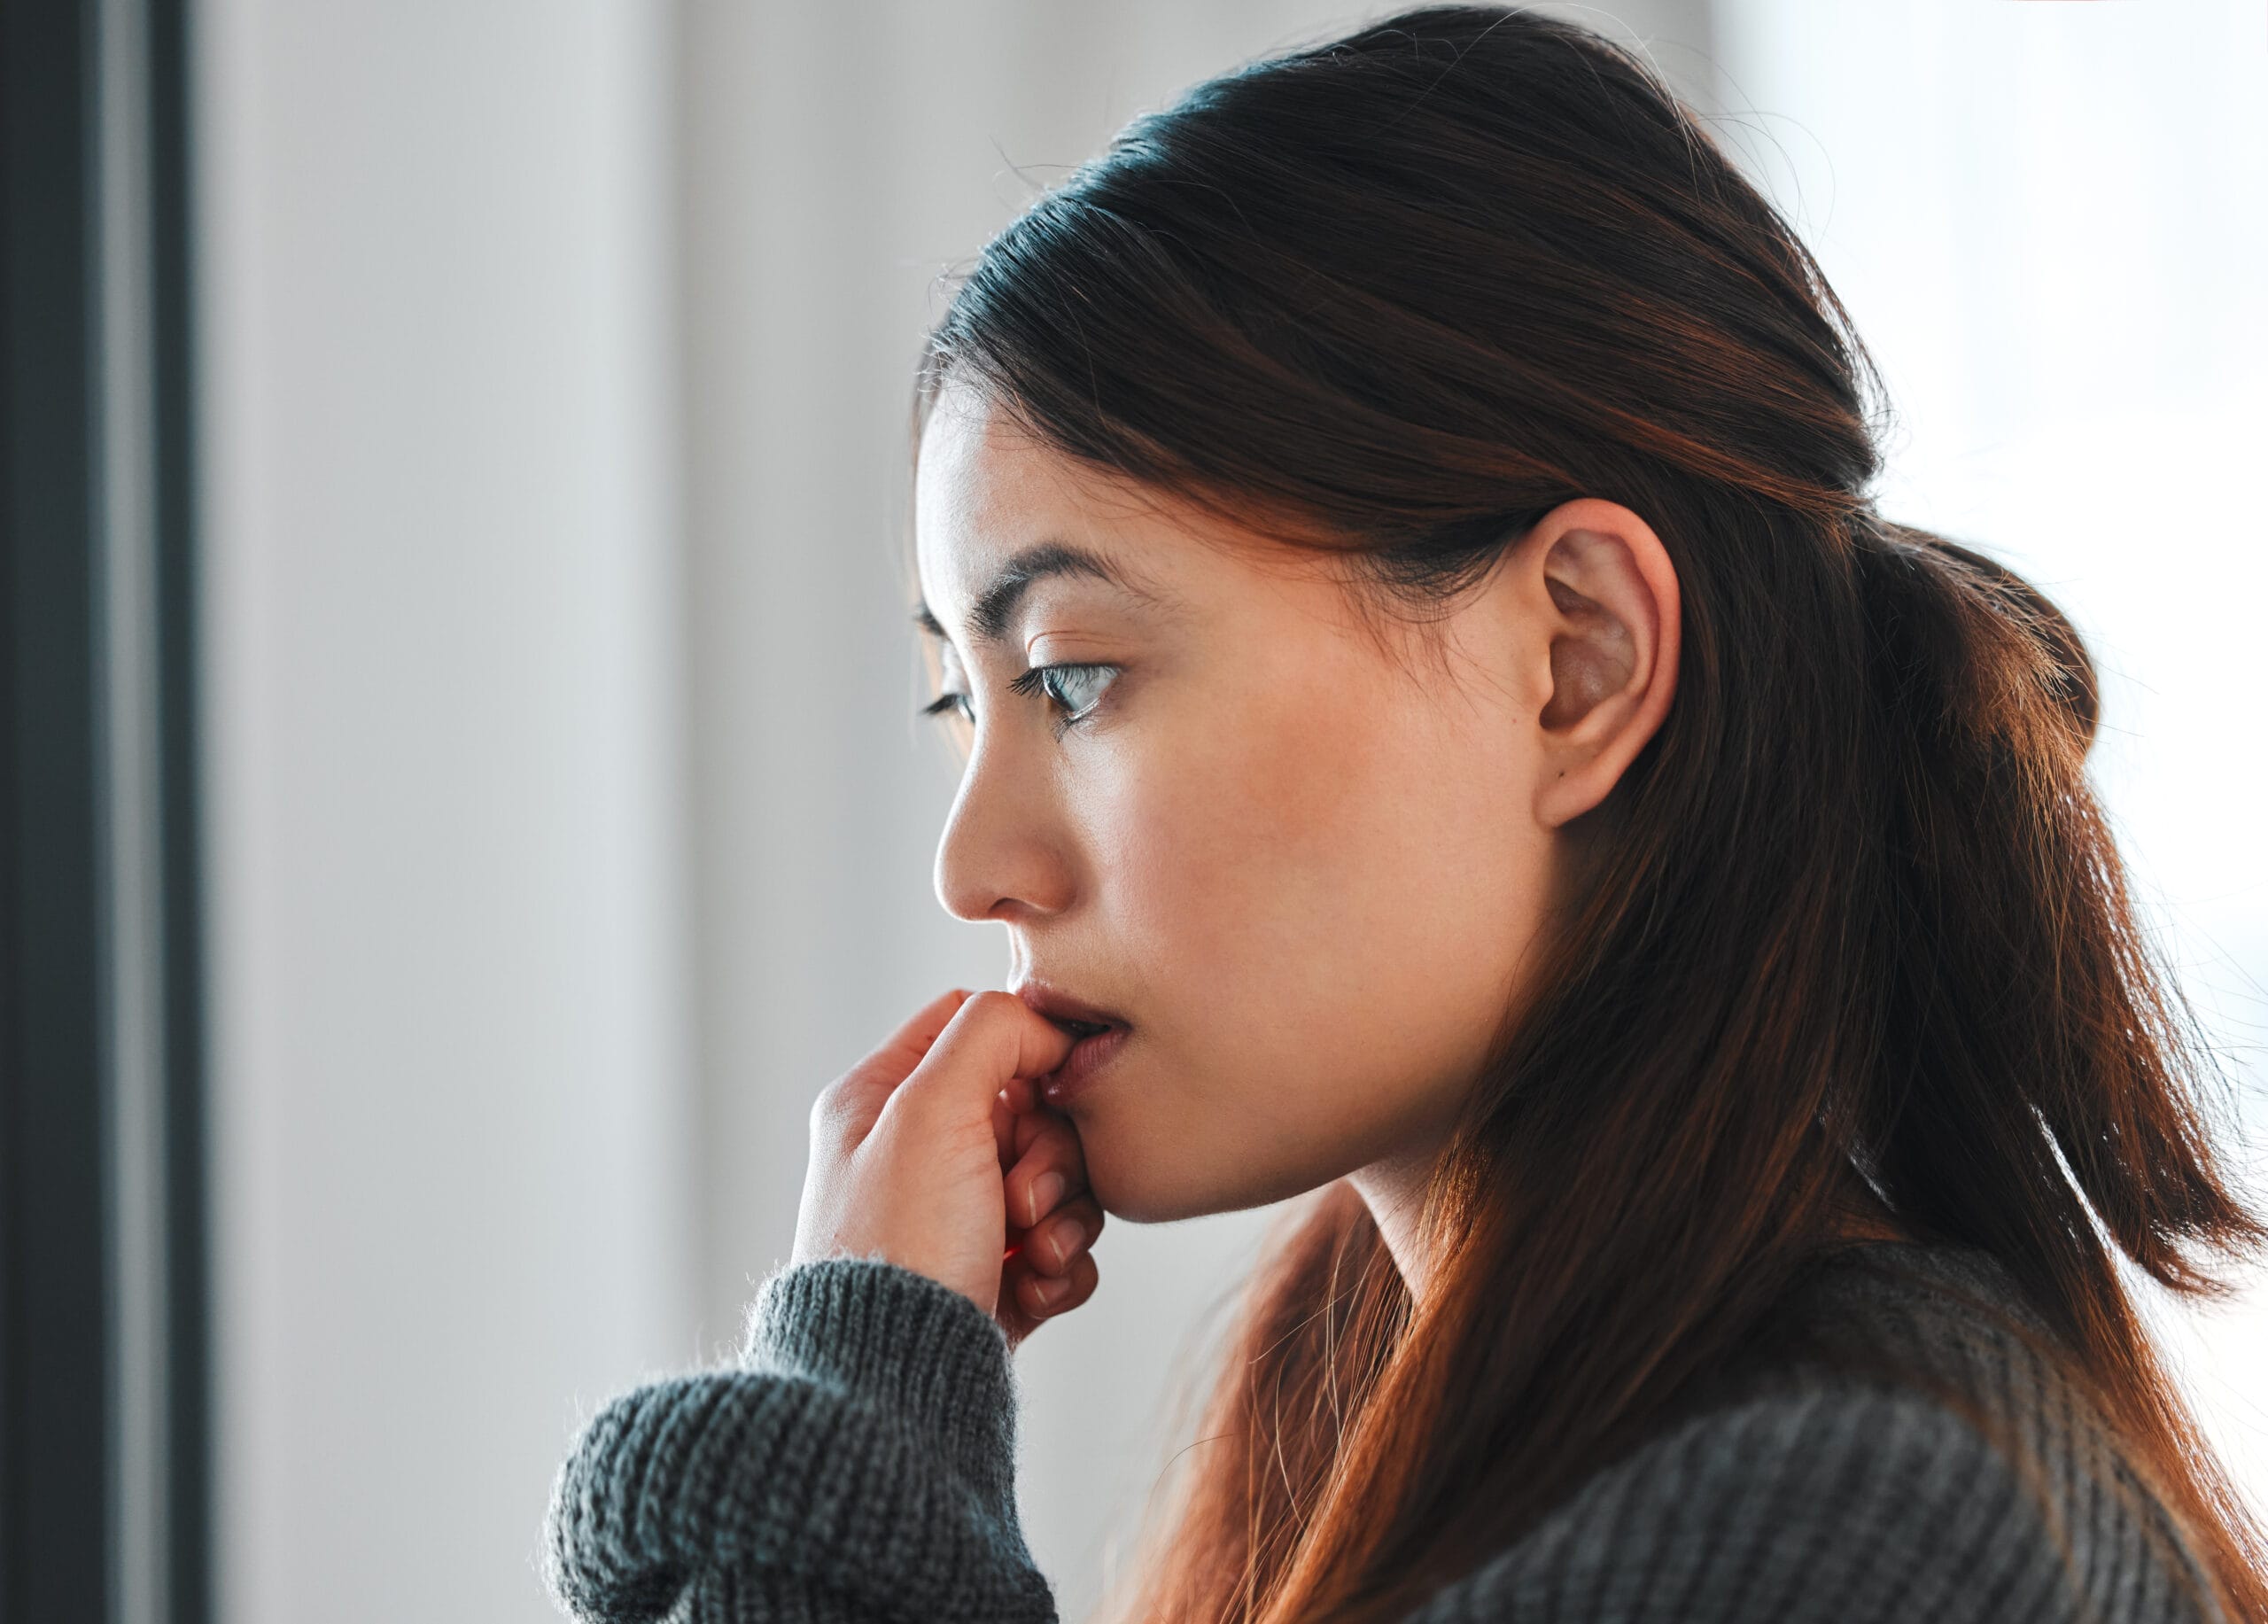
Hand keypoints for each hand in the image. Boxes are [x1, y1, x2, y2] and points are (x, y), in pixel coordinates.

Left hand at [791, 989, 1105, 1346]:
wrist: (894, 1384)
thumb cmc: (900, 1245)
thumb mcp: (930, 1109)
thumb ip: (989, 1034)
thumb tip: (1041, 1027)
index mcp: (881, 1100)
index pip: (971, 1024)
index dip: (1027, 1047)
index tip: (1050, 1084)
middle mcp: (915, 1154)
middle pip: (1030, 1107)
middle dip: (1050, 1155)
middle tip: (1022, 1199)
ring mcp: (956, 1217)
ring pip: (1057, 1179)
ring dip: (1063, 1215)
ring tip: (1032, 1253)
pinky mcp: (993, 1276)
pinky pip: (1062, 1246)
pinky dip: (1061, 1267)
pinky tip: (1032, 1289)